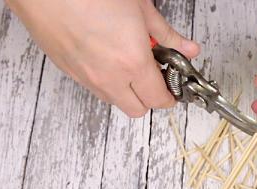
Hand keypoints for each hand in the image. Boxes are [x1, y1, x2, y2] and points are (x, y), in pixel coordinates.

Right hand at [6, 0, 199, 116]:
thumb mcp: (140, 7)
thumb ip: (166, 34)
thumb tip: (188, 48)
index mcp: (132, 62)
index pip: (158, 99)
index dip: (170, 96)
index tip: (173, 87)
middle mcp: (108, 77)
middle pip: (137, 109)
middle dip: (149, 98)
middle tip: (154, 76)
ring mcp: (86, 77)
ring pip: (114, 100)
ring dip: (126, 90)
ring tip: (128, 61)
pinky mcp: (68, 71)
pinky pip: (93, 88)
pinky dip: (106, 81)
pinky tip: (107, 56)